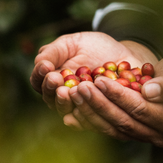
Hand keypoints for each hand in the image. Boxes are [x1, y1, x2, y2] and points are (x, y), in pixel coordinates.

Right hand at [30, 32, 156, 112]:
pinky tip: (85, 106)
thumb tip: (41, 64)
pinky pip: (89, 119)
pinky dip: (86, 115)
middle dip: (52, 90)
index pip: (40, 83)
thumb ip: (54, 52)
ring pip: (68, 111)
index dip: (40, 76)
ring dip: (65, 102)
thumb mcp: (72, 43)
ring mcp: (81, 106)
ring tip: (69, 91)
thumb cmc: (95, 48)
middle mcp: (65, 97)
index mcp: (55, 80)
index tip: (46, 66)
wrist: (122, 55)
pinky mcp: (98, 112)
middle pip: (52, 100)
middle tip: (55, 79)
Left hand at [66, 52, 162, 146]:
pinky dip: (92, 121)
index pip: (139, 109)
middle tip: (79, 88)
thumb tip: (149, 92)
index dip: (118, 95)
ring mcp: (145, 136)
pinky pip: (110, 129)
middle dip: (99, 104)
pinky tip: (75, 112)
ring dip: (92, 112)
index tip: (99, 80)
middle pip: (123, 121)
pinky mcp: (133, 133)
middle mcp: (158, 134)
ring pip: (113, 128)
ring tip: (75, 96)